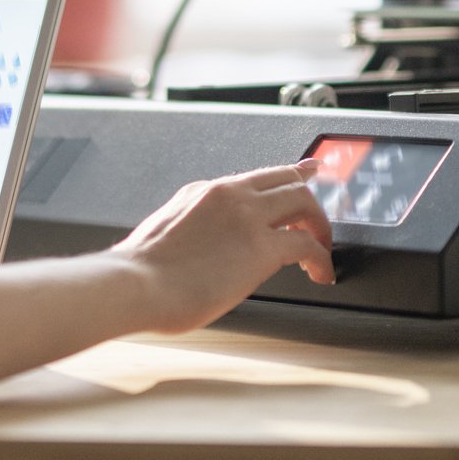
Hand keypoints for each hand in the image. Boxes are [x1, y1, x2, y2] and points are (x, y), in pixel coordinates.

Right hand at [110, 161, 334, 333]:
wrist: (136, 284)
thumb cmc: (140, 272)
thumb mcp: (164, 233)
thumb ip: (190, 229)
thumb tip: (198, 248)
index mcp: (202, 191)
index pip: (253, 177)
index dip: (284, 178)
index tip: (302, 175)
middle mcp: (228, 194)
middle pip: (286, 179)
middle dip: (309, 197)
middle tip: (319, 220)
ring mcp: (247, 216)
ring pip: (304, 201)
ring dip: (320, 226)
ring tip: (322, 250)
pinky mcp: (262, 246)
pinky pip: (307, 244)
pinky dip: (322, 258)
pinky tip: (321, 273)